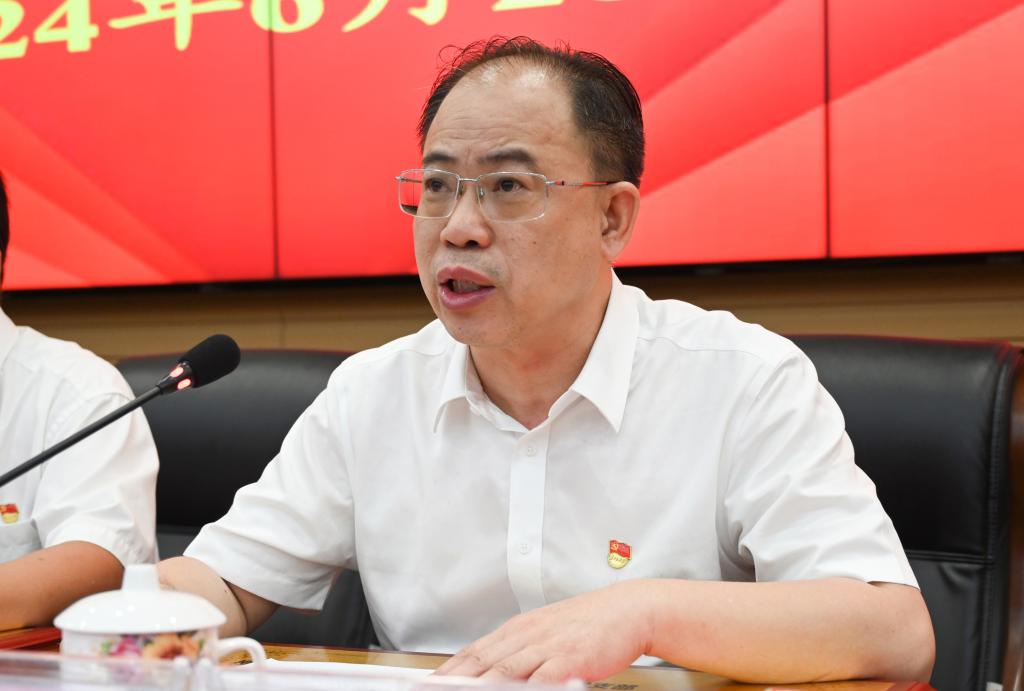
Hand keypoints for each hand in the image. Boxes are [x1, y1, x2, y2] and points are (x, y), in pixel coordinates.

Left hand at [434, 580, 653, 682]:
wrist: (626, 610)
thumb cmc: (586, 625)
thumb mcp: (544, 632)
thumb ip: (516, 651)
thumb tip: (488, 669)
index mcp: (517, 629)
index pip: (472, 653)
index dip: (447, 671)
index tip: (426, 684)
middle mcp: (527, 635)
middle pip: (481, 663)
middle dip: (454, 681)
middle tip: (431, 690)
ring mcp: (547, 646)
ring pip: (504, 671)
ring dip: (481, 686)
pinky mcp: (569, 658)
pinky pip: (541, 678)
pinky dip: (526, 688)